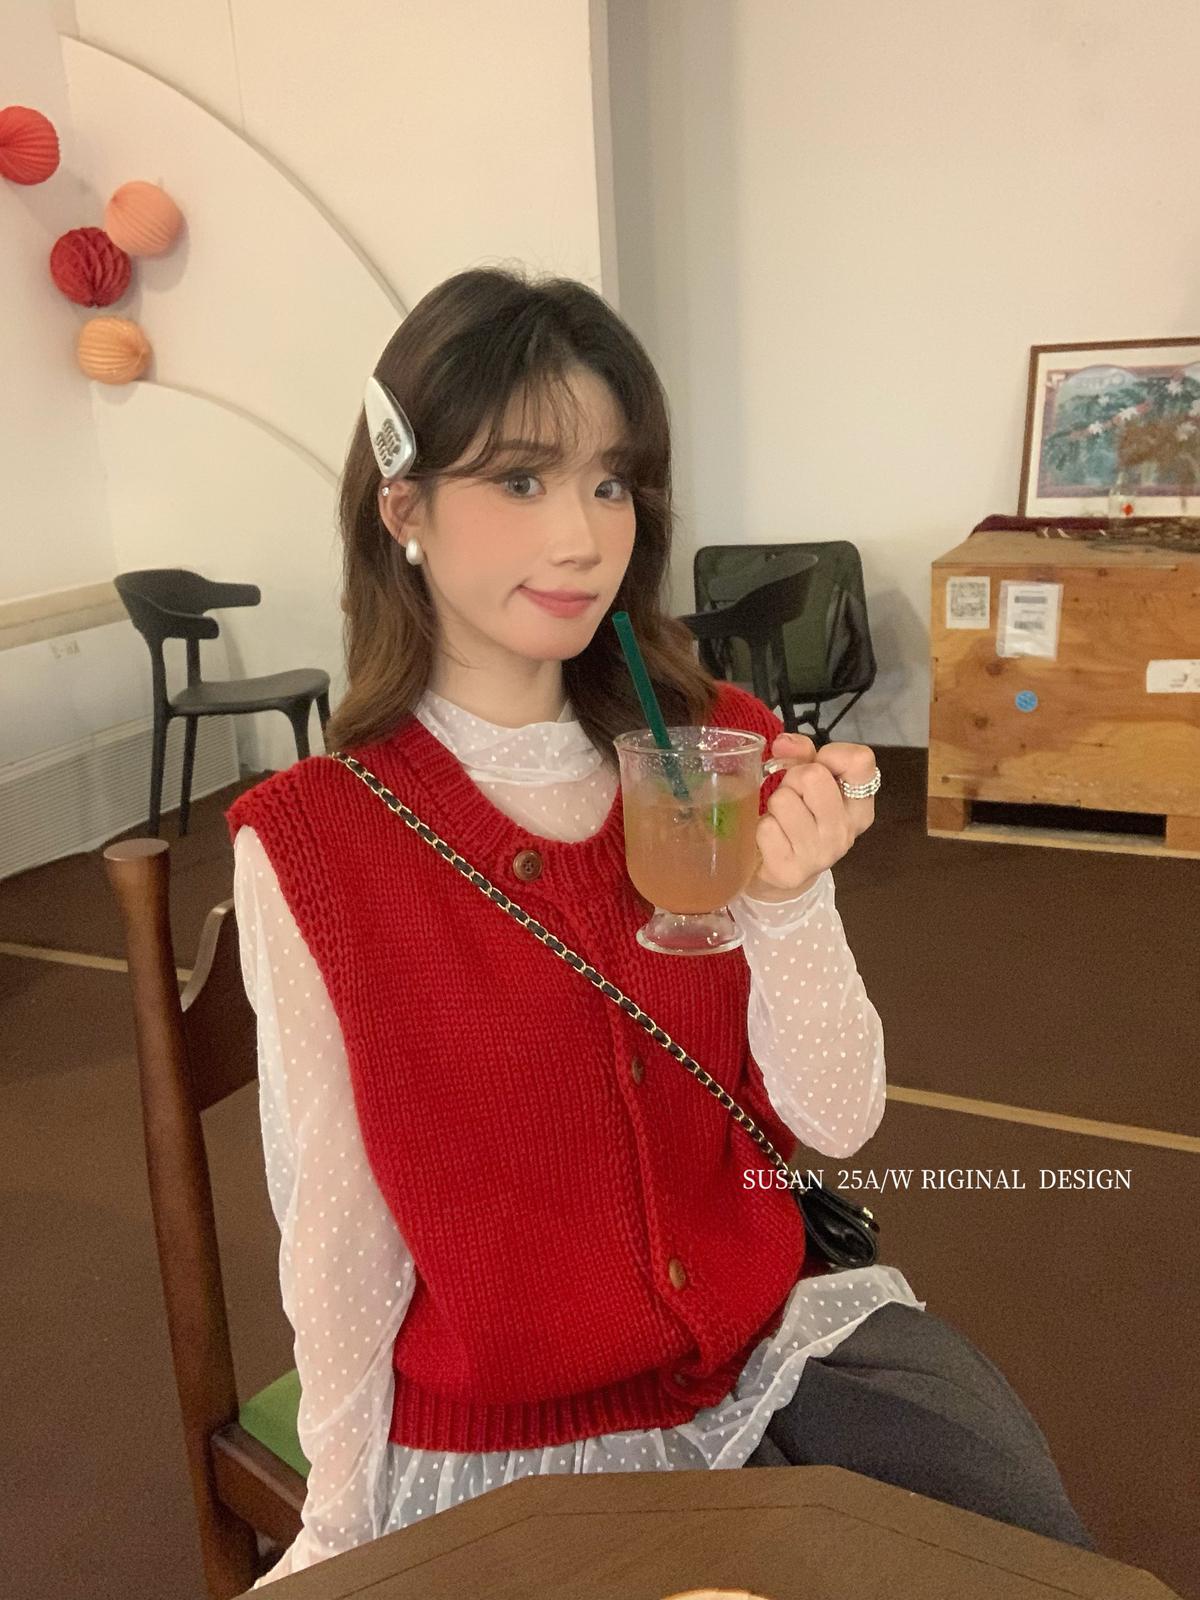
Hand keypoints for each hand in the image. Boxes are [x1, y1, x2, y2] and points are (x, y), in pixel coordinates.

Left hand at [745, 733, 877, 899]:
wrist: (784, 872)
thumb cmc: (800, 819)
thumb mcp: (809, 783)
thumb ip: (802, 754)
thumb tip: (783, 743)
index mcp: (860, 808)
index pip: (860, 760)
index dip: (831, 754)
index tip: (819, 768)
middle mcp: (846, 832)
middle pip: (813, 775)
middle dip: (793, 780)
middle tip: (793, 798)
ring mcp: (820, 854)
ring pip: (784, 800)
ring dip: (775, 805)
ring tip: (782, 819)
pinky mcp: (790, 870)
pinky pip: (766, 827)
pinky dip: (762, 828)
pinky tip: (773, 839)